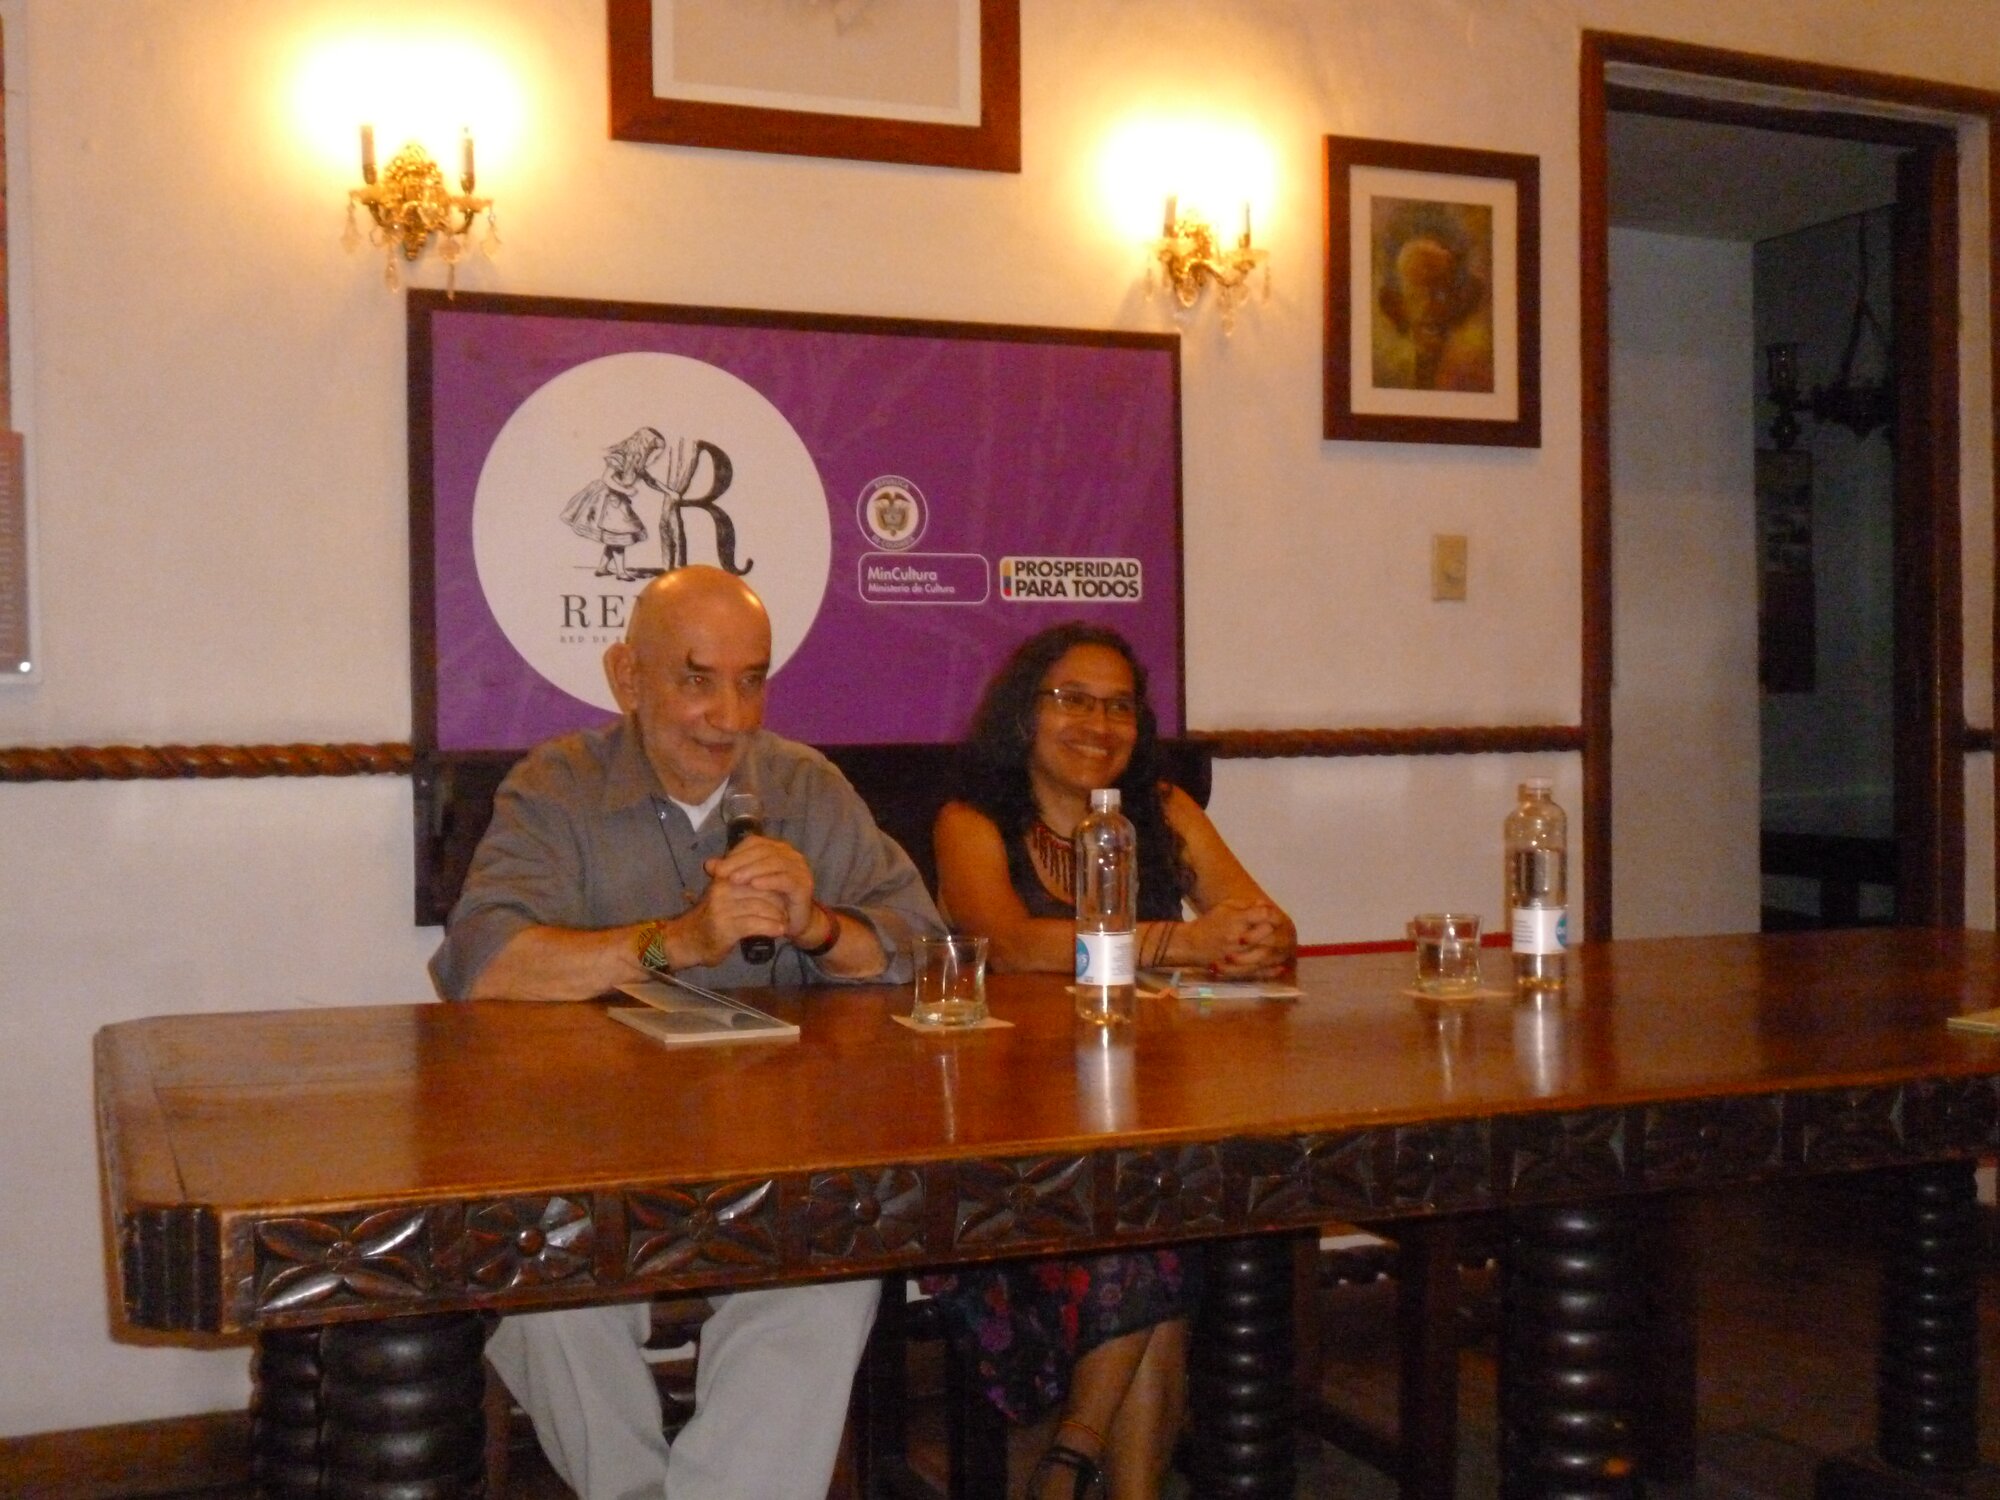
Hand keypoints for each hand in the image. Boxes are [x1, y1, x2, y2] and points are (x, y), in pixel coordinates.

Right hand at [670, 876, 789, 968]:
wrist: (687, 941)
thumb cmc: (711, 918)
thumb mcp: (724, 895)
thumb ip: (743, 884)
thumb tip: (771, 871)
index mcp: (723, 878)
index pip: (757, 874)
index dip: (775, 884)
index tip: (787, 893)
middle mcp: (722, 890)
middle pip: (762, 889)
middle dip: (780, 900)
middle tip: (790, 909)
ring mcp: (723, 909)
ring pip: (761, 906)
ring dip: (778, 915)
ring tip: (787, 921)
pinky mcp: (725, 928)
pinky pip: (755, 924)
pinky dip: (771, 927)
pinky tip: (780, 931)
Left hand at [704, 832, 816, 939]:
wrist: (792, 921)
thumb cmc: (769, 899)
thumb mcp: (747, 884)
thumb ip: (731, 872)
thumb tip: (709, 864)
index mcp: (776, 849)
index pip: (754, 843)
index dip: (735, 853)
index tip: (717, 868)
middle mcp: (790, 854)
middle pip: (763, 850)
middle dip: (740, 862)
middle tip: (722, 874)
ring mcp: (800, 868)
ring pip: (774, 863)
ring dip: (753, 870)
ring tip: (735, 880)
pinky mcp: (804, 884)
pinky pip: (786, 879)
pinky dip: (769, 881)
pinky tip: (755, 885)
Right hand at [1182, 899, 1291, 977]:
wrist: (1191, 945)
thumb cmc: (1210, 922)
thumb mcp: (1225, 906)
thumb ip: (1246, 905)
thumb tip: (1265, 906)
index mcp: (1236, 920)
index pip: (1264, 915)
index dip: (1274, 915)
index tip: (1275, 916)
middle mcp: (1239, 938)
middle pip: (1268, 936)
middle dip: (1277, 933)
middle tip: (1281, 932)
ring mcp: (1239, 956)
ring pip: (1266, 956)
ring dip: (1278, 952)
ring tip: (1284, 948)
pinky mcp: (1236, 968)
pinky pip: (1258, 972)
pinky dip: (1271, 970)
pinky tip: (1280, 967)